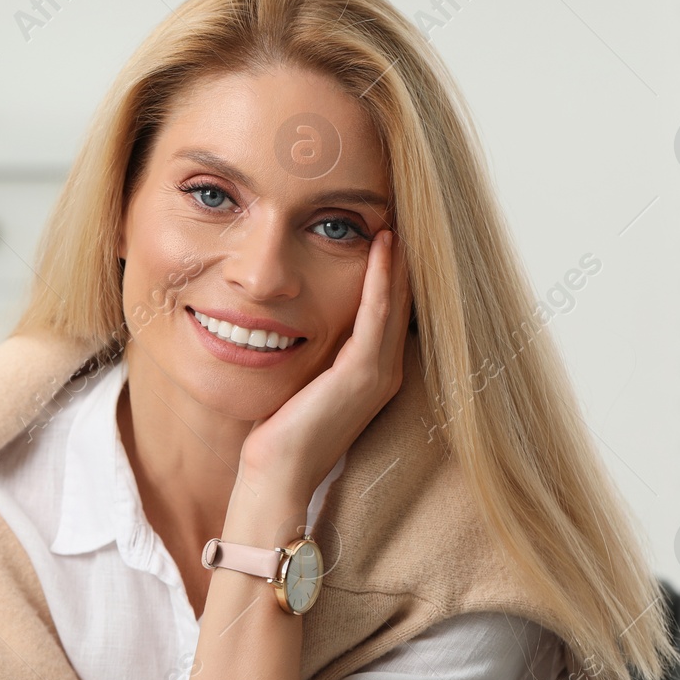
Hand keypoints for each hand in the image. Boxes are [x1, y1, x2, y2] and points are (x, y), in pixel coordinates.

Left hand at [234, 229, 411, 507]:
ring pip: (397, 301)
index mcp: (373, 372)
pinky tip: (383, 245)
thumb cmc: (279, 429)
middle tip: (403, 206)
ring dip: (399, 256)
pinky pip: (377, 315)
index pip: (389, 307)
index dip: (391, 267)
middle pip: (403, 298)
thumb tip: (290, 313)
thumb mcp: (301, 377)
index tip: (385, 223)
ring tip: (399, 213)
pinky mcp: (362, 375)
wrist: (277, 474)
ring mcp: (378, 374)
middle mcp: (385, 371)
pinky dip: (382, 278)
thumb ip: (312, 348)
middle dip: (403, 254)